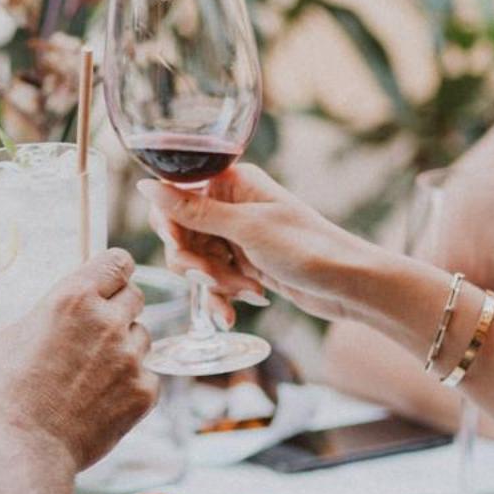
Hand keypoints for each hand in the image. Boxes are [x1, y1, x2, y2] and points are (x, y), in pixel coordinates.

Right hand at [0, 248, 157, 472]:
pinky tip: (104, 396)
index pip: (118, 262)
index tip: (109, 278)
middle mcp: (109, 322)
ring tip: (96, 366)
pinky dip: (130, 384)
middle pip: (135, 297)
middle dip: (119, 306)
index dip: (115, 268)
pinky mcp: (144, 392)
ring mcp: (131, 358)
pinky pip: (147, 376)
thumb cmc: (2, 397)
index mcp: (73, 298)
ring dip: (125, 345)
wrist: (27, 451)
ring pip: (142, 337)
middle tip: (97, 327)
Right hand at [137, 165, 374, 324]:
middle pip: (180, 233)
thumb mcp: (245, 229)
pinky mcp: (243, 263)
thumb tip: (146, 186)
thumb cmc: (307, 247)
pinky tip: (235, 311)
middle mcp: (230, 205)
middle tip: (214, 278)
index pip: (175, 195)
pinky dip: (221, 297)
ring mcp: (236, 236)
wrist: (348, 285)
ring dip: (214, 284)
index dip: (170, 224)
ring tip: (244, 293)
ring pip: (195, 261)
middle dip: (195, 263)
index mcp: (230, 182)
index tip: (180, 244)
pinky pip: (213, 280)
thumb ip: (191, 211)